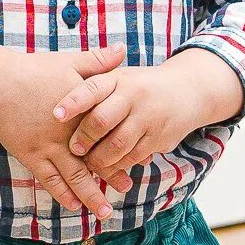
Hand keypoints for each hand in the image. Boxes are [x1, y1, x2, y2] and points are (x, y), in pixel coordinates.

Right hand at [0, 45, 126, 214]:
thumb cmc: (33, 71)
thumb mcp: (69, 62)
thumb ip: (98, 60)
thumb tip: (123, 49)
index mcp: (81, 112)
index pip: (109, 133)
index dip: (125, 146)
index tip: (141, 156)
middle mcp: (67, 134)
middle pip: (95, 160)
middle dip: (112, 176)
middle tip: (127, 188)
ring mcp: (48, 147)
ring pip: (74, 177)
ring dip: (90, 195)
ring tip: (104, 211)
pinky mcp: (31, 155)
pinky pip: (49, 180)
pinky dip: (63, 194)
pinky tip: (74, 205)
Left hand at [51, 51, 242, 178]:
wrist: (188, 91)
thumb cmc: (140, 87)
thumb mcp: (120, 77)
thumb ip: (92, 84)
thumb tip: (58, 103)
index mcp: (119, 79)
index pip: (93, 88)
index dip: (73, 102)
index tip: (56, 115)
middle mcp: (134, 96)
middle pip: (102, 120)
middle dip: (84, 138)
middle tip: (73, 148)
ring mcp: (148, 118)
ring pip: (117, 145)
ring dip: (98, 158)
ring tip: (88, 162)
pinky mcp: (158, 138)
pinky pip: (132, 157)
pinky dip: (117, 165)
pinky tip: (107, 167)